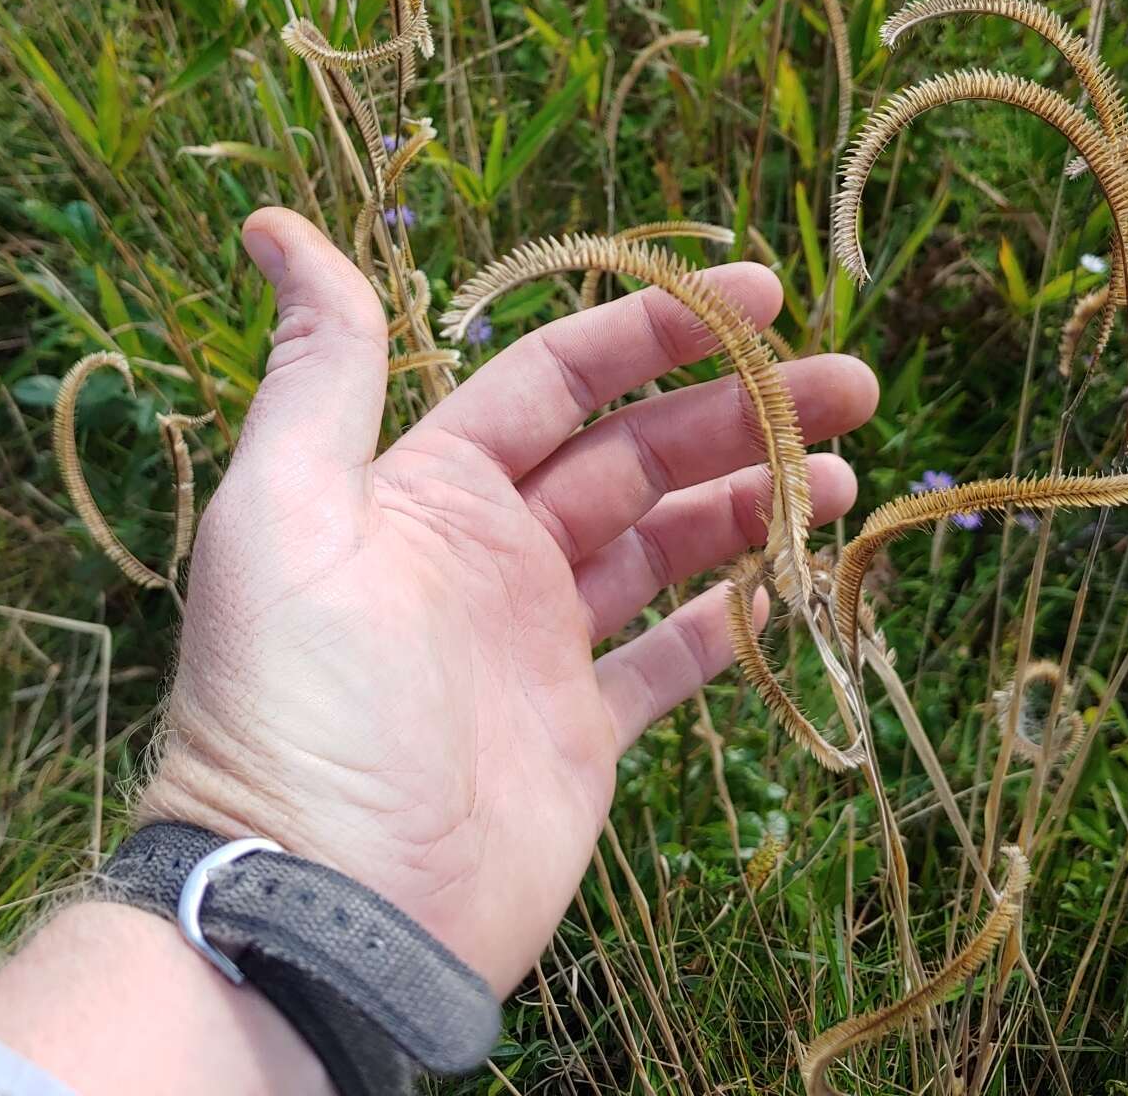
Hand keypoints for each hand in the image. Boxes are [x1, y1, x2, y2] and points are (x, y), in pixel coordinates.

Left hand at [140, 208, 875, 993]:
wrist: (321, 900)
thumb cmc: (295, 699)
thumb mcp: (284, 510)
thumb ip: (320, 372)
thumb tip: (277, 226)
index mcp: (427, 489)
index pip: (557, 379)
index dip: (653, 330)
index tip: (760, 293)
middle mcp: (488, 555)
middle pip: (634, 455)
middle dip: (738, 410)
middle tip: (850, 384)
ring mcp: (538, 646)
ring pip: (666, 547)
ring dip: (750, 502)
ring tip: (843, 476)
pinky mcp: (580, 736)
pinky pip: (670, 659)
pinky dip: (730, 618)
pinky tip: (793, 575)